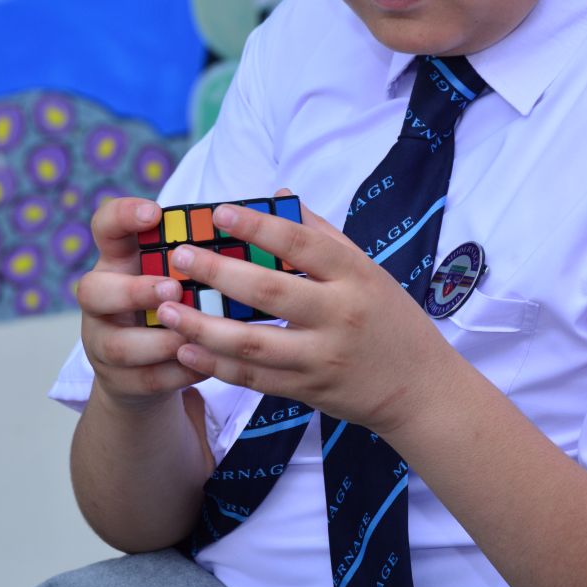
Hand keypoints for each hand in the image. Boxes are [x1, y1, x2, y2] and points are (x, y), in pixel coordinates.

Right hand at [78, 198, 206, 410]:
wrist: (152, 364)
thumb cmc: (183, 299)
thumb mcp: (192, 267)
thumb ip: (220, 239)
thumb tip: (282, 197)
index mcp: (121, 260)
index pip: (106, 226)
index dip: (124, 216)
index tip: (155, 213)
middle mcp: (103, 298)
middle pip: (93, 290)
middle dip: (134, 290)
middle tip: (173, 287)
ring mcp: (104, 341)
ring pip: (116, 344)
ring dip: (158, 340)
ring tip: (194, 336)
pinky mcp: (118, 380)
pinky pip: (144, 379)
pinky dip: (176, 373)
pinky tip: (205, 366)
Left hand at [154, 193, 458, 432]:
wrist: (419, 388)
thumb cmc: (391, 319)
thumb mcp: (368, 271)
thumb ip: (322, 234)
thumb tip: (278, 196)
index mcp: (356, 276)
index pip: (302, 243)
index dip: (258, 226)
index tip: (219, 213)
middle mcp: (339, 315)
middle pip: (269, 291)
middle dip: (217, 273)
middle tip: (180, 257)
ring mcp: (322, 357)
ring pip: (253, 341)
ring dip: (204, 326)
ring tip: (168, 310)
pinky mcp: (308, 390)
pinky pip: (255, 378)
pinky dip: (217, 365)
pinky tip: (185, 349)